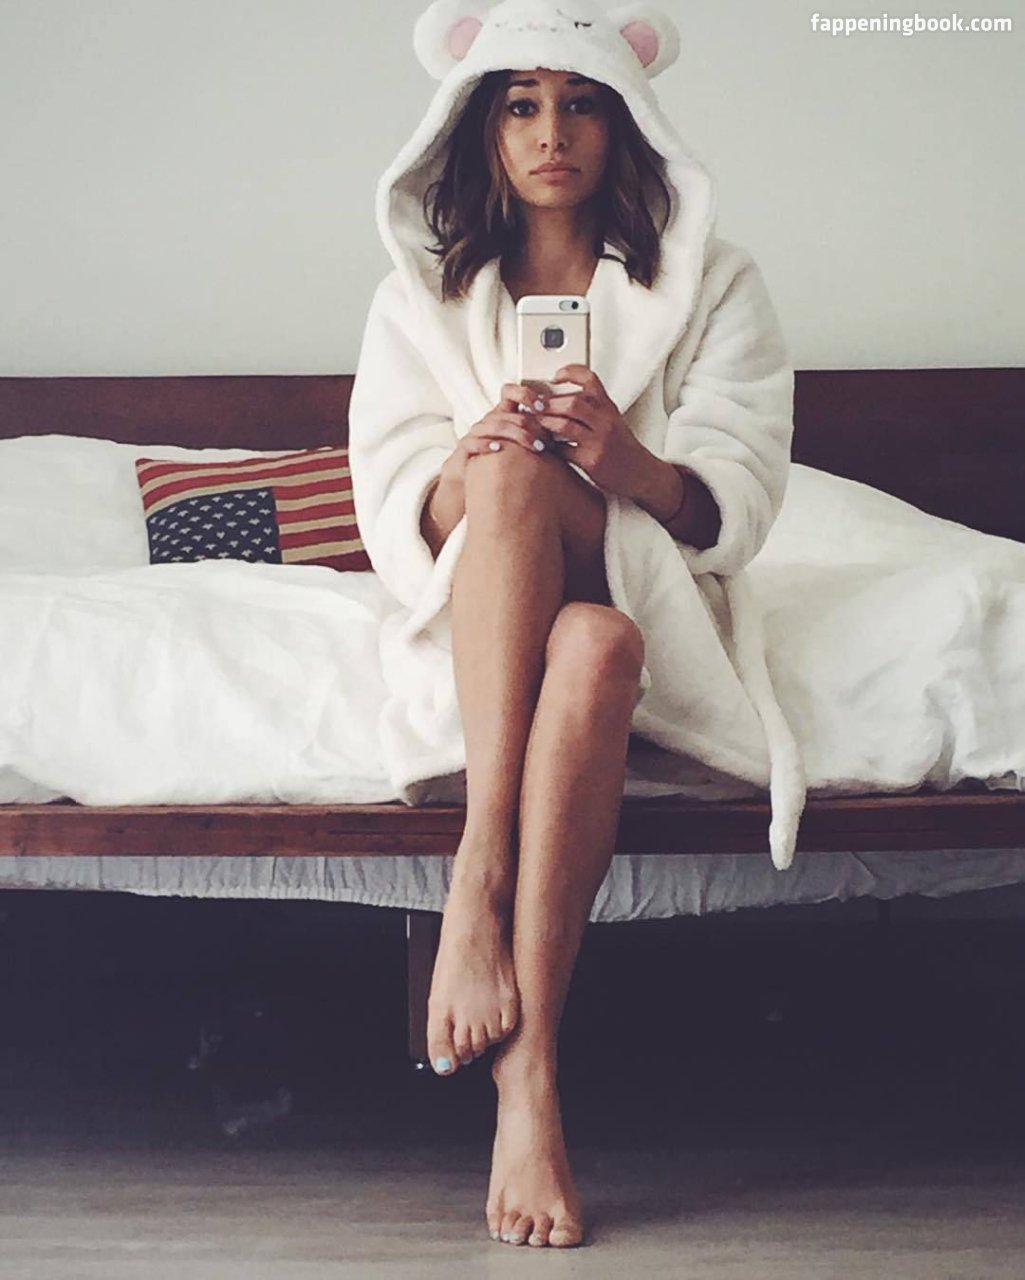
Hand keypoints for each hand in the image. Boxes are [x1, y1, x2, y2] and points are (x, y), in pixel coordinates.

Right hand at [440, 382, 552, 489]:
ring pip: (496, 426)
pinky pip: (473, 442)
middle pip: (510, 414)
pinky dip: (486, 444)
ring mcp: (476, 434)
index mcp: (503, 415)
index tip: (543, 406)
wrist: (470, 481)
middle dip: (532, 425)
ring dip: (518, 435)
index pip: (511, 392)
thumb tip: (569, 436)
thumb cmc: (501, 464)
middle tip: (549, 440)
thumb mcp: (522, 448)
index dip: (526, 394)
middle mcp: (489, 421)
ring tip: (536, 447)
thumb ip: (540, 439)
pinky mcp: (465, 448)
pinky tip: (498, 449)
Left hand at [528, 364, 648, 496]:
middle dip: (548, 403)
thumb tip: (563, 400)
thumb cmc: (623, 448)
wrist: (642, 474)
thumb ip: (593, 410)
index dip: (571, 373)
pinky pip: (563, 451)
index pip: (591, 380)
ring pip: (564, 425)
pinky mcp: (591, 461)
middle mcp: (605, 422)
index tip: (555, 376)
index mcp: (609, 408)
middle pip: (572, 403)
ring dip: (545, 423)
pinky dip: (550, 447)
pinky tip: (545, 446)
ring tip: (536, 424)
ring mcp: (598, 442)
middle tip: (534, 405)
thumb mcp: (614, 422)